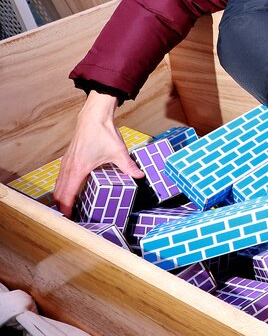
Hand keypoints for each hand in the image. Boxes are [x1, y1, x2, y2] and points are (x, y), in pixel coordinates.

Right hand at [54, 92, 143, 215]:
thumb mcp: (119, 152)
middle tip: (71, 217)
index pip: (68, 195)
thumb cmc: (103, 133)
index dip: (67, 208)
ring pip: (59, 185)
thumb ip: (128, 166)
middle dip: (63, 206)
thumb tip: (140, 176)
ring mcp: (66, 162)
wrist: (93, 117)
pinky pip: (61, 177)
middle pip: (59, 193)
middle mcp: (68, 168)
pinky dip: (63, 187)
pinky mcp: (68, 158)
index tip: (70, 218)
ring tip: (70, 207)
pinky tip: (71, 190)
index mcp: (78, 170)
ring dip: (62, 196)